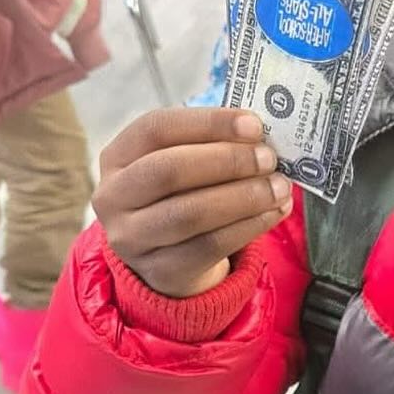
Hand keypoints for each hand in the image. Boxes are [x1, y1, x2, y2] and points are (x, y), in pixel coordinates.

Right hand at [94, 108, 293, 298]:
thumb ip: (212, 145)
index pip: (156, 128)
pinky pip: (210, 247)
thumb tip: (260, 137)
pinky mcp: (160, 270)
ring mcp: (131, 238)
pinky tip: (274, 212)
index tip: (254, 125)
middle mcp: (114, 197)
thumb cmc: (181, 194)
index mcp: (117, 156)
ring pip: (190, 213)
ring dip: (244, 197)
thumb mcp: (183, 162)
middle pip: (168, 170)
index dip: (208, 123)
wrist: (167, 256)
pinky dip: (249, 226)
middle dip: (227, 161)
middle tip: (269, 158)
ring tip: (279, 187)